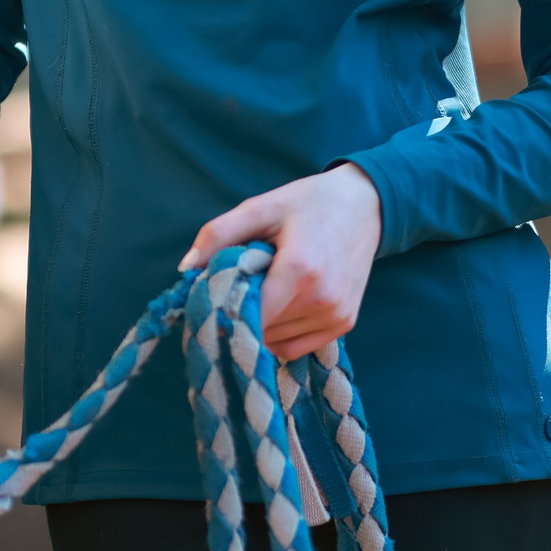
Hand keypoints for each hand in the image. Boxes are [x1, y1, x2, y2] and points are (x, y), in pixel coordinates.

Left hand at [179, 163, 383, 361]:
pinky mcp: (344, 324)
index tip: (211, 298)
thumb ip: (219, 234)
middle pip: (260, 329)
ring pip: (276, 343)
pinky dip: (280, 333)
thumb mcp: (261, 207)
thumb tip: (185, 268)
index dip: (225, 311)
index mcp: (300, 271)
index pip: (250, 315)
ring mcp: (336, 316)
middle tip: (242, 283)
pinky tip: (281, 304)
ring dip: (262, 324)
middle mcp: (321, 300)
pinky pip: (297, 347)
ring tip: (267, 288)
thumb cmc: (309, 203)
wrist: (366, 205)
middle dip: (241, 313)